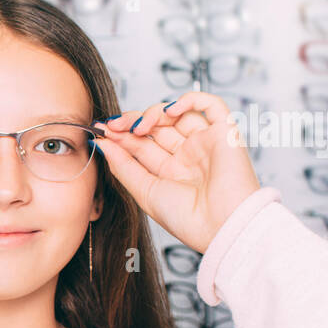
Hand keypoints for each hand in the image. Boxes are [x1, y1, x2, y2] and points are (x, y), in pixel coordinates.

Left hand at [90, 91, 260, 254]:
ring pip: (178, 114)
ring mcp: (206, 143)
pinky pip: (212, 105)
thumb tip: (102, 143)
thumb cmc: (188, 219)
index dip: (121, 135)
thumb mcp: (145, 192)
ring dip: (154, 113)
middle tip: (113, 125)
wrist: (221, 227)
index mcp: (170, 172)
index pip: (142, 144)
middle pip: (157, 127)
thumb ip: (123, 166)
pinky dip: (190, 100)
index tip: (101, 130)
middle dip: (132, 122)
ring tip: (139, 126)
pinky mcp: (226, 133)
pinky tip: (170, 111)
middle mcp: (188, 156)